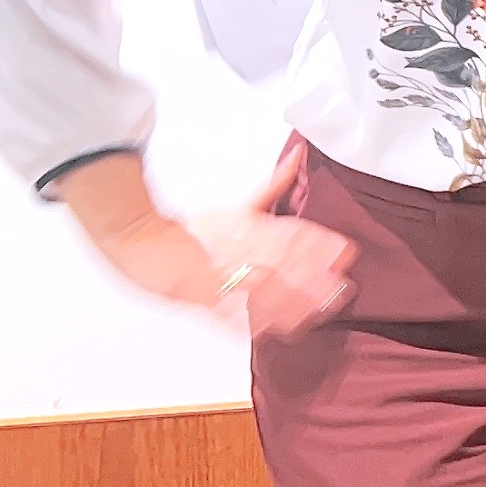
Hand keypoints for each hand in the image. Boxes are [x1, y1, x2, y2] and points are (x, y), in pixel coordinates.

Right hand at [57, 152, 354, 336]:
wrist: (142, 244)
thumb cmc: (196, 230)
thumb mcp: (239, 206)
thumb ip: (274, 186)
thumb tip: (299, 156)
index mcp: (246, 228)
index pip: (286, 233)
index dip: (316, 243)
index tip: (343, 251)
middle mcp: (235, 252)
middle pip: (278, 265)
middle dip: (313, 277)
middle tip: (340, 286)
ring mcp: (220, 279)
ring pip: (260, 292)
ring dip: (293, 303)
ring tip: (320, 309)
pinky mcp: (206, 303)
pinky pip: (231, 316)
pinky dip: (253, 323)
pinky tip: (277, 330)